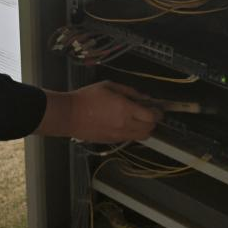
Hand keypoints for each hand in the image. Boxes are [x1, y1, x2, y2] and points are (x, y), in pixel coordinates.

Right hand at [35, 81, 161, 142]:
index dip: (157, 113)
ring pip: (142, 137)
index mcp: (125, 109)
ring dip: (143, 129)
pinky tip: (123, 124)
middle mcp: (125, 125)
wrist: (69, 115)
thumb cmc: (86, 97)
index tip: (156, 108)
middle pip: (150, 129)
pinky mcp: (112, 141)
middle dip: (152, 121)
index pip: (152, 117)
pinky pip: (129, 139)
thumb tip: (144, 97)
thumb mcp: (108, 86)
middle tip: (147, 113)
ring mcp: (119, 135)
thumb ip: (129, 91)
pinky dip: (132, 132)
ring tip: (136, 120)